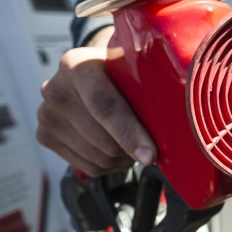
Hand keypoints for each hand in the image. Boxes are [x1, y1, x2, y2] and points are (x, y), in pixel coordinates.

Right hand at [36, 26, 156, 175]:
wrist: (92, 72)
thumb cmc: (122, 71)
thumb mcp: (134, 66)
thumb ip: (151, 82)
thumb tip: (187, 109)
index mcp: (77, 65)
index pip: (105, 106)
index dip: (130, 134)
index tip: (151, 155)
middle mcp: (54, 89)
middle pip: (102, 139)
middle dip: (131, 150)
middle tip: (152, 146)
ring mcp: (45, 114)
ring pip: (96, 157)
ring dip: (123, 159)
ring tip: (136, 146)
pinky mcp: (44, 135)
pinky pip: (86, 166)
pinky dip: (110, 166)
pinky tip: (119, 151)